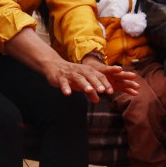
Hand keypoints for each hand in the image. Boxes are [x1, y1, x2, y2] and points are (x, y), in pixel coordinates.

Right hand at [4, 28, 137, 102]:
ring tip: (89, 91)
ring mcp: (70, 74)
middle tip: (103, 91)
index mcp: (89, 71)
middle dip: (97, 83)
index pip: (100, 77)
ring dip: (84, 84)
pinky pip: (63, 83)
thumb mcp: (82, 83)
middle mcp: (81, 71)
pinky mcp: (60, 78)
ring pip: (79, 78)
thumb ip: (90, 92)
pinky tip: (68, 94)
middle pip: (91, 76)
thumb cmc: (72, 75)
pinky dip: (66, 87)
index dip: (105, 84)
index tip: (111, 92)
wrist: (54, 66)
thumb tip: (97, 100)